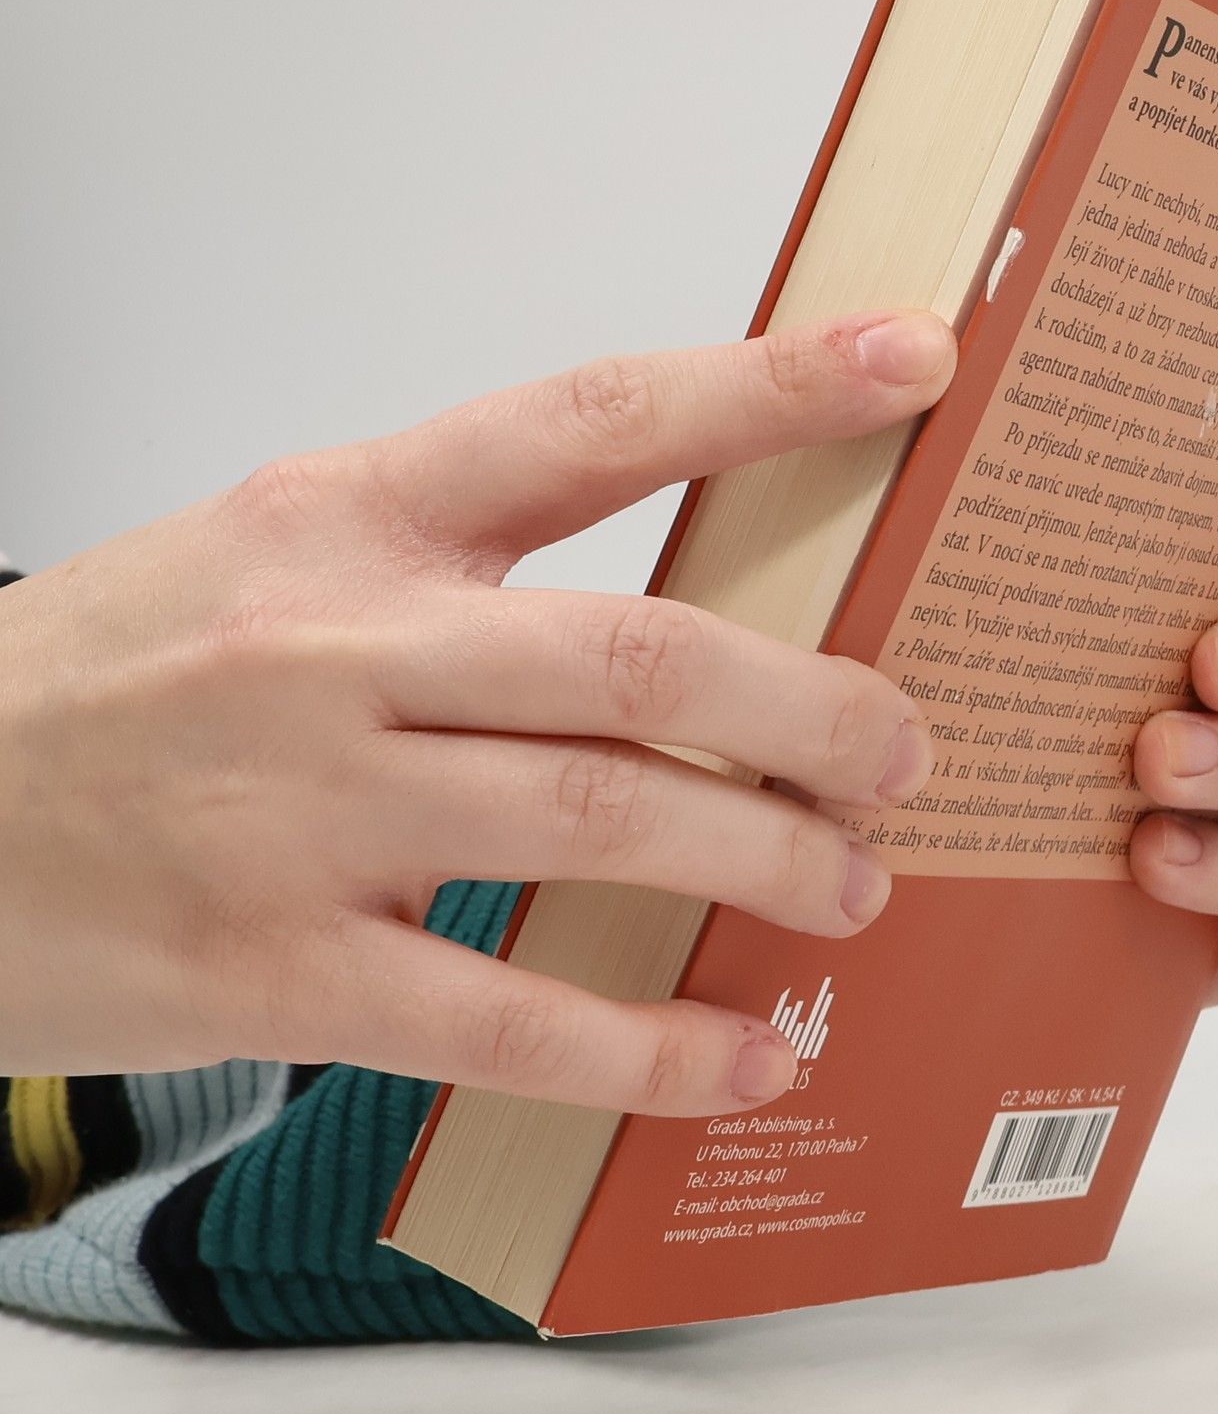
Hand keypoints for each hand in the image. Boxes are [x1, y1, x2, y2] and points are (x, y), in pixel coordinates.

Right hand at [0, 312, 954, 1112]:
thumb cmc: (117, 678)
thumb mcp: (279, 558)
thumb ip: (467, 571)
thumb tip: (691, 637)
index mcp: (351, 516)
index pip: (597, 418)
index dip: (769, 387)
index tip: (905, 356)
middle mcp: (339, 647)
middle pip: (637, 655)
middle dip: (810, 707)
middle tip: (903, 753)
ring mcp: (307, 813)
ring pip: (596, 821)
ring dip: (760, 858)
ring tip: (851, 888)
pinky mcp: (277, 972)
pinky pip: (506, 1020)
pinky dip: (648, 1050)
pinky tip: (745, 1057)